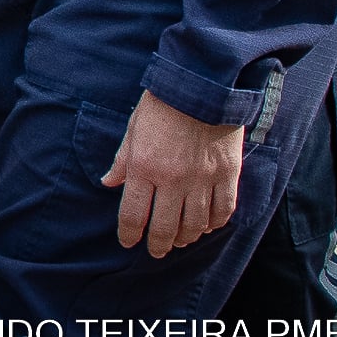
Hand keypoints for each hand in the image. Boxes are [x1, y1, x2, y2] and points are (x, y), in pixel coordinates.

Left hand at [105, 91, 245, 256]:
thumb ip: (122, 160)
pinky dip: (214, 224)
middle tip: (155, 251)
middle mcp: (174, 179)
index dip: (130, 234)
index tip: (129, 243)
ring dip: (185, 238)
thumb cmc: (163, 103)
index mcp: (145, 167)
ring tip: (179, 241)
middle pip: (164, 227)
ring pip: (195, 225)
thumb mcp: (134, 128)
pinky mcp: (228, 175)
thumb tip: (108, 183)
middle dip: (157, 244)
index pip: (134, 214)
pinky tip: (207, 226)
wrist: (204, 84)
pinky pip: (223, 211)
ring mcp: (203, 179)